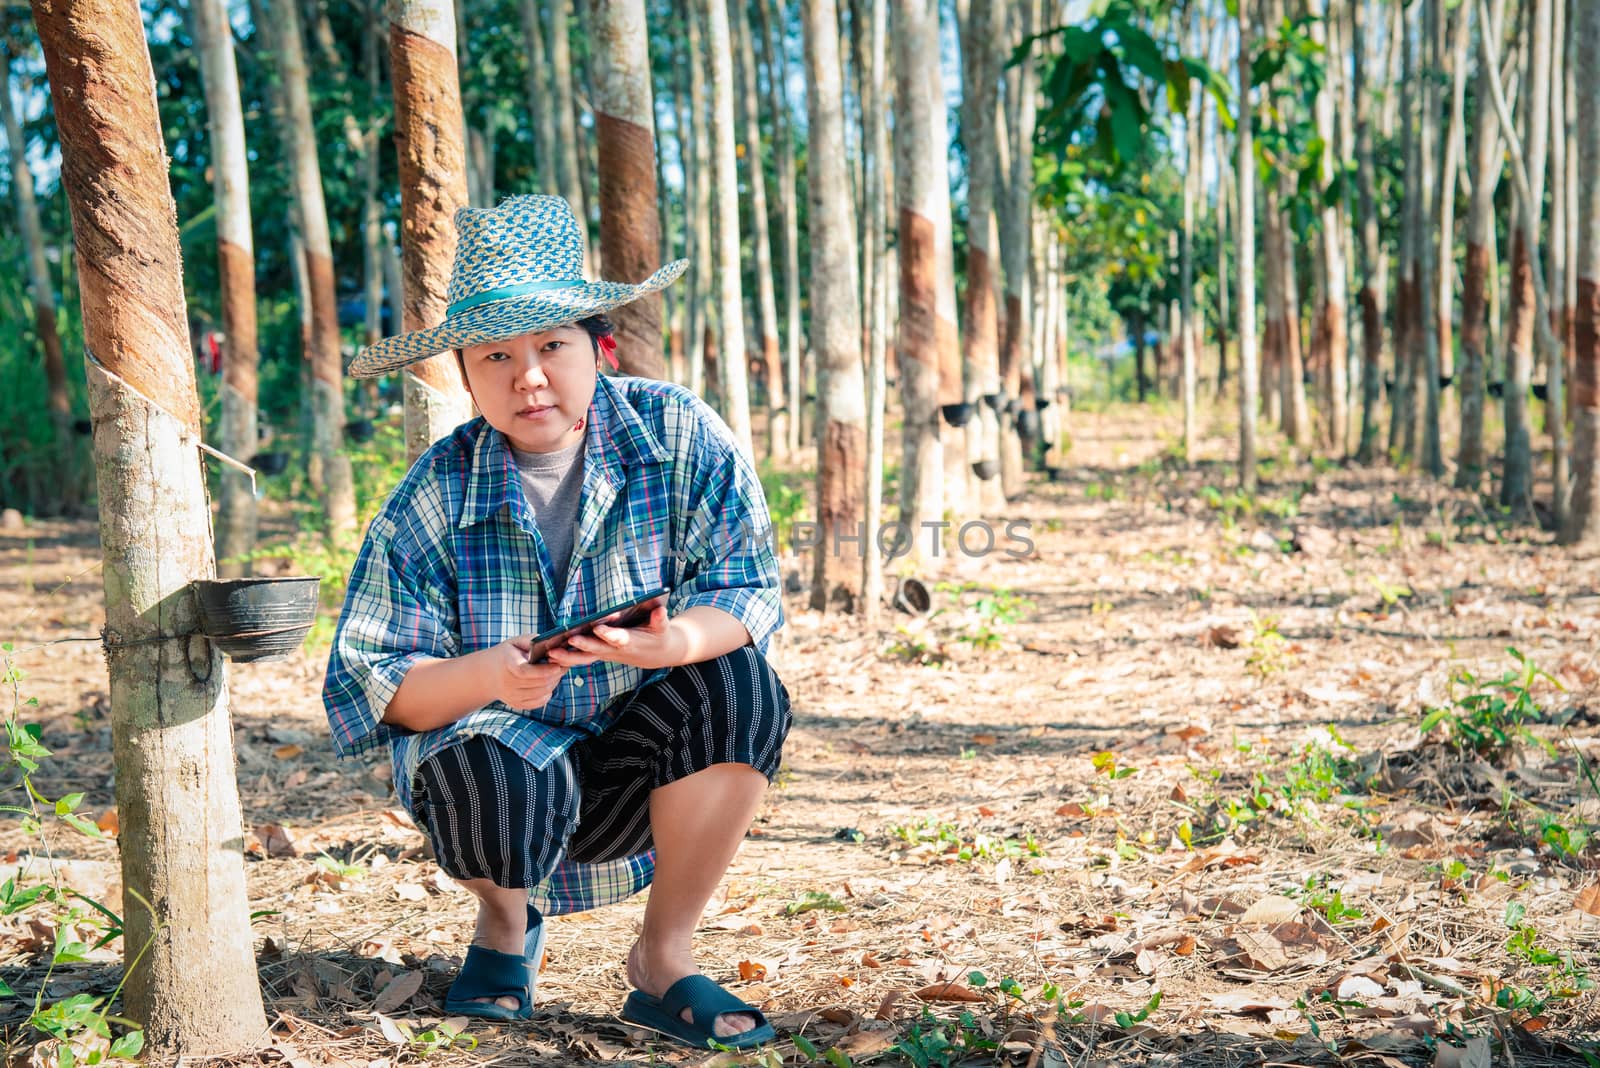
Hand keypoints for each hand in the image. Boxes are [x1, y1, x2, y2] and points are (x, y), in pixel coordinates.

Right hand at [491, 638, 566, 709]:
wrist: (487, 674)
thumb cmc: (507, 654)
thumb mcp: (516, 642)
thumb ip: (532, 641)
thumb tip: (551, 643)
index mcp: (507, 665)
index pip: (526, 672)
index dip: (544, 671)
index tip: (558, 666)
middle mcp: (508, 684)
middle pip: (538, 684)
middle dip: (555, 675)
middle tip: (563, 666)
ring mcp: (511, 696)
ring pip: (541, 693)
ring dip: (553, 683)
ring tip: (556, 673)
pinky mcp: (516, 704)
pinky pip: (538, 702)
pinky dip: (547, 693)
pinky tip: (548, 684)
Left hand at [547, 605, 681, 670]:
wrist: (657, 654)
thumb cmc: (659, 635)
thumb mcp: (663, 627)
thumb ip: (660, 618)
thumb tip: (659, 609)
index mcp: (631, 642)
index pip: (618, 638)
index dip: (609, 634)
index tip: (598, 628)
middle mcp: (615, 650)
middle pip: (596, 649)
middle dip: (582, 645)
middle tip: (568, 639)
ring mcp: (606, 654)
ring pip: (585, 658)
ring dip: (568, 657)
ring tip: (550, 653)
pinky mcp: (599, 654)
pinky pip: (581, 658)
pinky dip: (566, 658)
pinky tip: (550, 655)